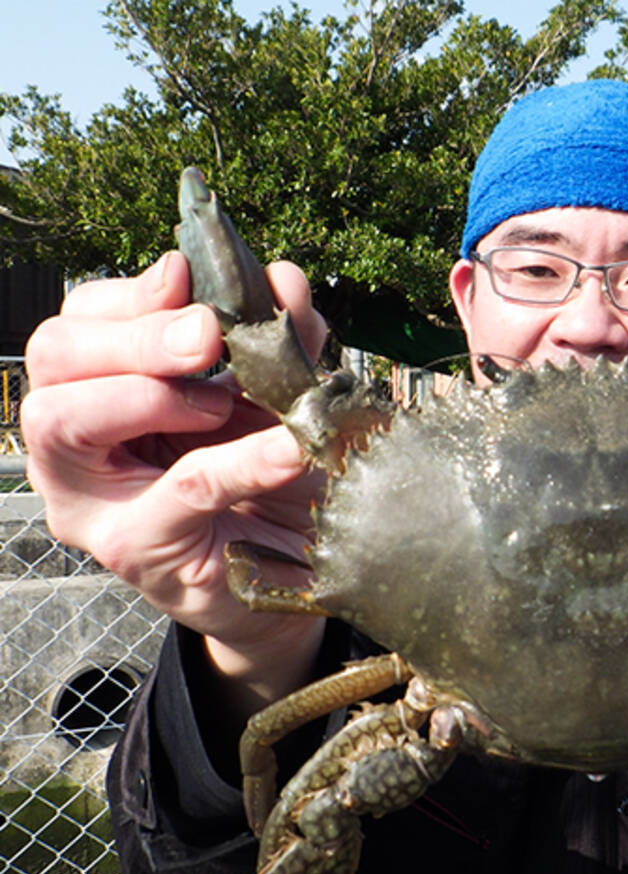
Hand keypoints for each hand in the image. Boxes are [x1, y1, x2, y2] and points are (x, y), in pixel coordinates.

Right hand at [21, 251, 327, 708]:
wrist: (302, 570)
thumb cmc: (273, 476)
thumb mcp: (274, 394)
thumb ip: (276, 337)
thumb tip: (283, 278)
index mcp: (99, 388)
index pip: (79, 319)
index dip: (132, 292)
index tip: (190, 277)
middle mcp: (74, 441)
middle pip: (54, 355)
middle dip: (133, 333)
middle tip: (207, 334)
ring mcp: (92, 499)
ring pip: (63, 417)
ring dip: (148, 391)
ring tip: (222, 401)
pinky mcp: (136, 547)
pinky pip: (181, 488)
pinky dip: (241, 460)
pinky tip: (288, 447)